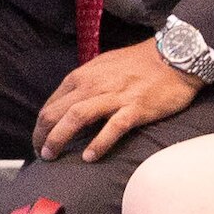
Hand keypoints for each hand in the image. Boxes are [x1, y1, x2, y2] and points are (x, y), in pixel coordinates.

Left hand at [34, 40, 203, 160]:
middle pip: (56, 112)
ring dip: (59, 139)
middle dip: (42, 136)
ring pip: (76, 117)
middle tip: (41, 154)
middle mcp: (93, 85)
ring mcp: (114, 96)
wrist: (174, 56)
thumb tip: (69, 105)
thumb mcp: (102, 67)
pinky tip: (89, 157)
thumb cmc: (138, 63)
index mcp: (82, 76)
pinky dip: (98, 143)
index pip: (51, 104)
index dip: (41, 126)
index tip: (39, 141)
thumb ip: (85, 85)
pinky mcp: (135, 108)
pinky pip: (112, 128)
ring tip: (52, 156)